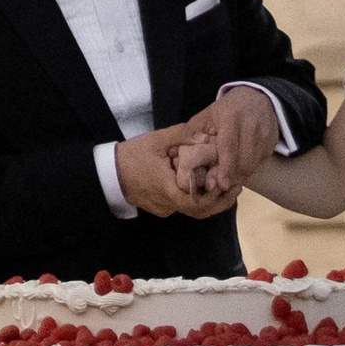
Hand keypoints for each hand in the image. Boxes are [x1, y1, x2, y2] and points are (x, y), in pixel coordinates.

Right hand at [117, 123, 238, 220]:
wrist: (108, 173)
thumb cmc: (131, 156)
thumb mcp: (157, 140)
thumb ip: (183, 136)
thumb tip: (206, 135)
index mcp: (167, 188)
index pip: (196, 201)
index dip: (215, 196)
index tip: (230, 184)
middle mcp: (167, 203)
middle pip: (199, 210)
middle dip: (219, 201)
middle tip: (236, 188)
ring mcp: (163, 208)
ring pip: (191, 210)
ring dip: (209, 201)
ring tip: (225, 187)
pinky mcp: (160, 208)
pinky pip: (182, 206)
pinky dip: (196, 199)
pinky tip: (204, 186)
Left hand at [179, 86, 279, 204]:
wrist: (257, 97)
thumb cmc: (228, 109)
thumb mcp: (208, 115)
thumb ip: (193, 132)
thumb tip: (177, 152)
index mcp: (230, 117)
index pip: (229, 147)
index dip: (226, 168)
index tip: (222, 184)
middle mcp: (250, 124)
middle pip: (243, 160)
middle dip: (232, 176)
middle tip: (221, 186)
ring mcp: (264, 133)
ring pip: (253, 163)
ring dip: (241, 175)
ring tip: (229, 179)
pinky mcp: (272, 140)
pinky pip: (260, 161)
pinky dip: (250, 168)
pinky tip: (240, 167)